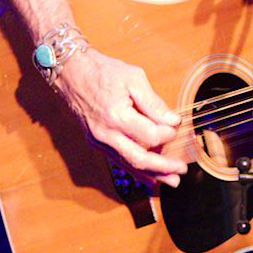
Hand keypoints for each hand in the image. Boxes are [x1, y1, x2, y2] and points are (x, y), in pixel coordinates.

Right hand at [52, 49, 188, 185]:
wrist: (70, 72)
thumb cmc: (101, 71)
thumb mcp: (133, 79)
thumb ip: (154, 103)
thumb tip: (173, 121)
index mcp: (117, 116)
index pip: (151, 135)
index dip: (168, 133)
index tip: (175, 124)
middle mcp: (106, 133)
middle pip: (140, 159)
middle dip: (164, 167)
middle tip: (182, 170)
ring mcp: (98, 141)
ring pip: (128, 165)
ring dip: (152, 175)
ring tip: (172, 181)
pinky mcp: (95, 142)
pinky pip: (118, 161)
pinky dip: (135, 171)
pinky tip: (150, 177)